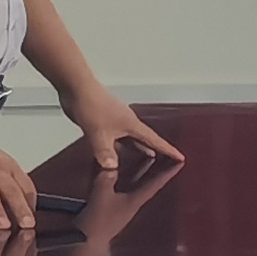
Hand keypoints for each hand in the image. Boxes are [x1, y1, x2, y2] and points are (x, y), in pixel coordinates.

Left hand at [66, 89, 183, 176]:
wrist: (77, 87)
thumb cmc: (91, 103)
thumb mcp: (98, 133)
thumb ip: (105, 152)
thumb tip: (111, 168)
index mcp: (131, 124)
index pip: (154, 140)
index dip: (167, 150)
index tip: (179, 157)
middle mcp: (126, 122)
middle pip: (145, 139)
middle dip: (155, 150)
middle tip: (165, 159)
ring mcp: (116, 120)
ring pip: (131, 138)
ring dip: (138, 147)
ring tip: (147, 157)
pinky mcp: (104, 120)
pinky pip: (118, 136)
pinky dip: (121, 145)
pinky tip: (116, 150)